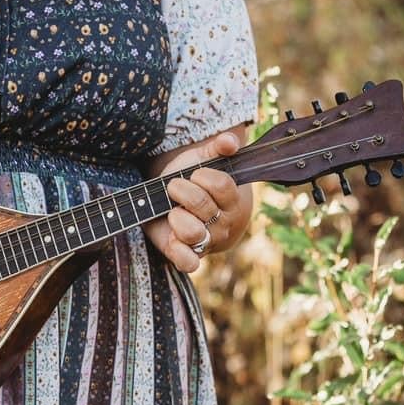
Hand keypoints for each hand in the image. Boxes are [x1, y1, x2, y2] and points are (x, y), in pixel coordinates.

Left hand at [145, 131, 249, 274]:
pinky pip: (189, 262)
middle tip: (174, 187)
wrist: (187, 212)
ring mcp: (207, 241)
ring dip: (177, 217)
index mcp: (231, 200)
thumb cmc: (197, 184)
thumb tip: (231, 141)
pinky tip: (172, 239)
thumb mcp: (205, 161)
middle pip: (202, 204)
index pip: (221, 184)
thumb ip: (219, 149)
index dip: (202, 175)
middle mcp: (222, 223)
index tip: (193, 174)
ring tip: (172, 212)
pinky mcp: (188, 256)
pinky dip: (180, 255)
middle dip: (181, 190)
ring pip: (193, 232)